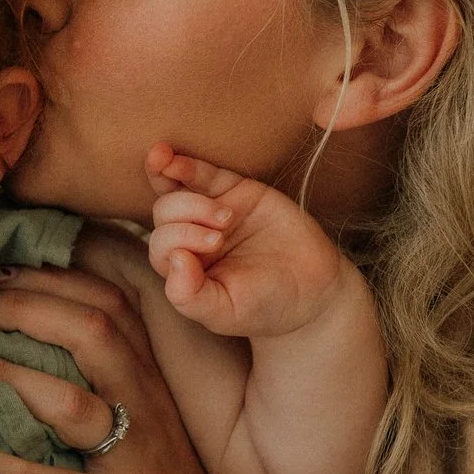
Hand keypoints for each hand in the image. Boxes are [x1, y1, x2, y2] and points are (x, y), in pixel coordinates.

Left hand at [0, 261, 225, 473]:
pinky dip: (17, 470)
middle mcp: (145, 403)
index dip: (51, 278)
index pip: (107, 303)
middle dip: (25, 310)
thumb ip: (100, 362)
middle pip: (93, 334)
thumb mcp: (138, 404)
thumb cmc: (152, 470)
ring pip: (71, 405)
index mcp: (145, 373)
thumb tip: (21, 313)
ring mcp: (135, 457)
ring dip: (6, 377)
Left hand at [144, 143, 354, 341]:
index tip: (214, 247)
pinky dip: (184, 166)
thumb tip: (174, 260)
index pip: (161, 246)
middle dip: (187, 222)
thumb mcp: (225, 312)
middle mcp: (191, 237)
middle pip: (164, 215)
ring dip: (185, 195)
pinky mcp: (235, 189)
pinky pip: (202, 173)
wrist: (313, 287)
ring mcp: (211, 210)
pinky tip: (171, 160)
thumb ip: (190, 297)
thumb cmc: (265, 305)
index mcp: (183, 267)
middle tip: (221, 238)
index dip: (178, 240)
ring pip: (176, 191)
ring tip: (225, 216)